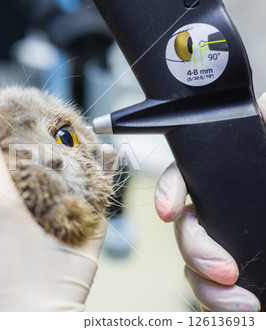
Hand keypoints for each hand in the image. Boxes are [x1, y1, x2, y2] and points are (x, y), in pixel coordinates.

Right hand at [154, 93, 265, 311]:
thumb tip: (265, 107)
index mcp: (229, 183)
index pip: (184, 178)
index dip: (168, 192)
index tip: (168, 210)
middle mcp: (219, 212)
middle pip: (184, 228)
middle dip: (196, 250)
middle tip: (225, 271)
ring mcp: (224, 244)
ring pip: (192, 264)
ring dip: (206, 286)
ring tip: (239, 304)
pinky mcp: (232, 276)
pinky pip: (208, 289)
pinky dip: (216, 302)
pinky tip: (240, 308)